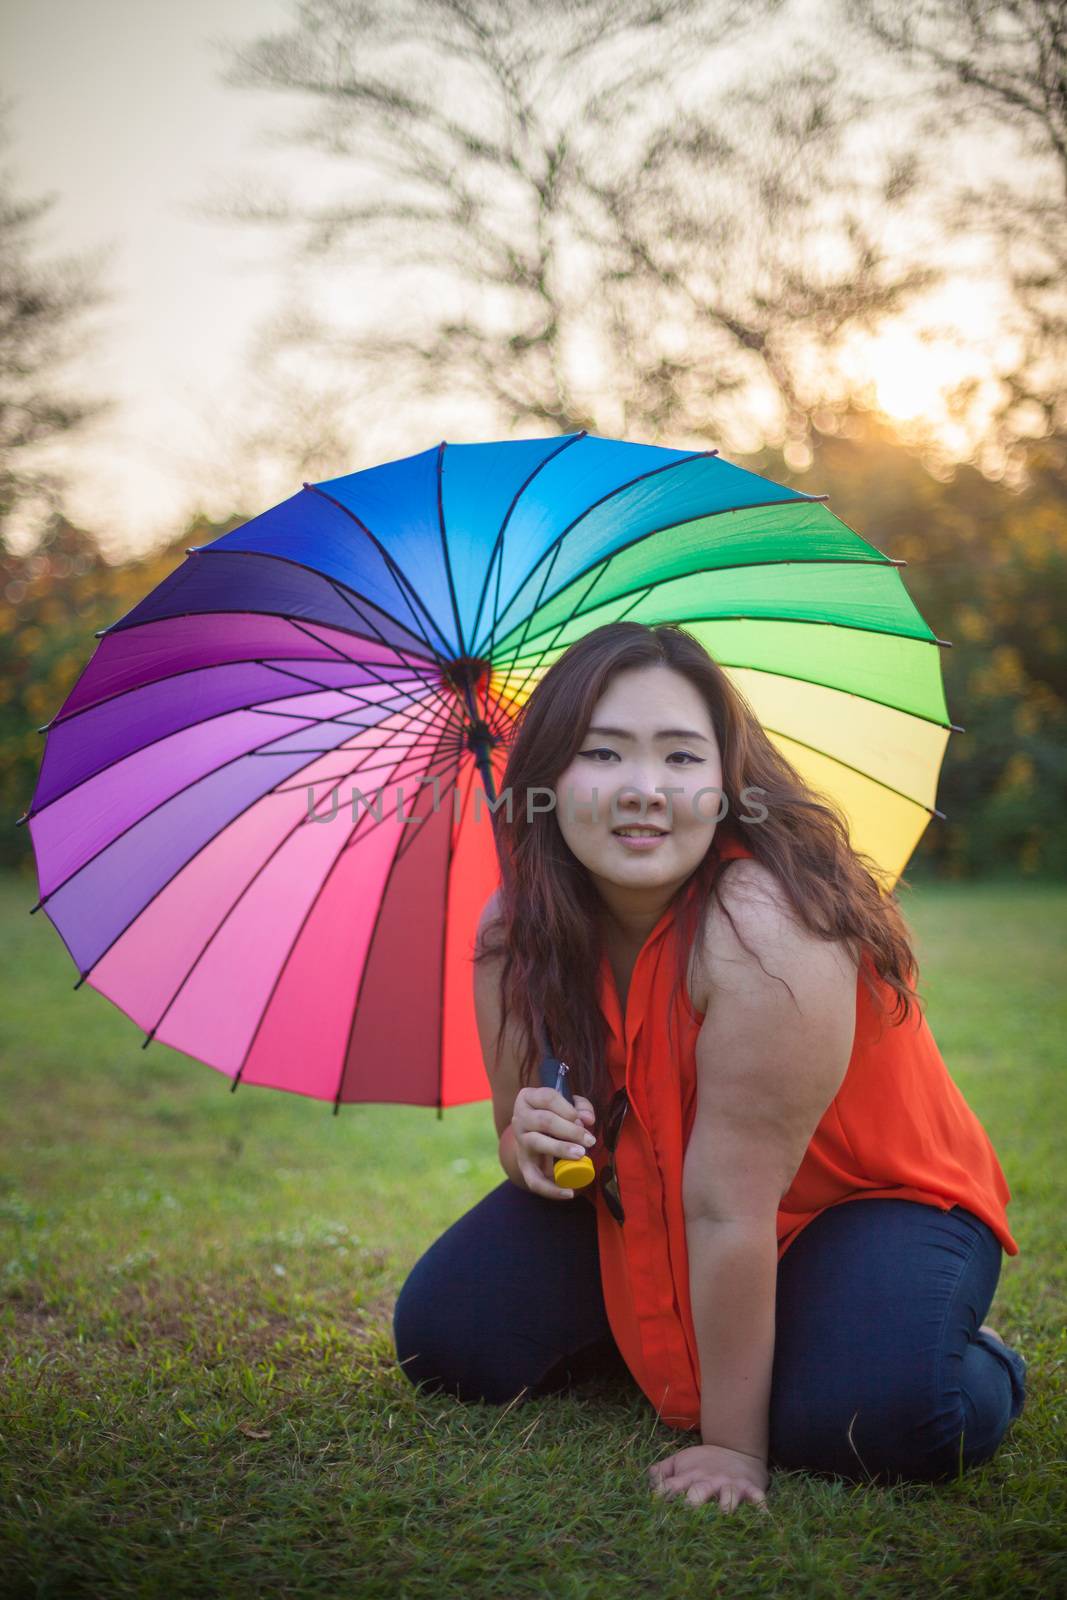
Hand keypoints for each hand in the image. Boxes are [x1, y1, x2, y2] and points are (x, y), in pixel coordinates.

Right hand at [510, 1086, 595, 1199]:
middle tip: (589, 1140)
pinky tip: (569, 1193)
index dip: (568, 1108)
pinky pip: (533, 1179)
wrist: (533, 1135)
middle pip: (545, 1120)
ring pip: (537, 1142)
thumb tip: (587, 1119)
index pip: (547, 1097)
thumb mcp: (566, 1105)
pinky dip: (550, 1189)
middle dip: (570, 1130)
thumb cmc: (554, 1115)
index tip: (583, 1119)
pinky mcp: (524, 1164)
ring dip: (561, 1148)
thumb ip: (580, 1107)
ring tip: (581, 1154)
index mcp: (528, 1098)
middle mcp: (520, 1118)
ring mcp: (520, 1142)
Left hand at [648, 1443, 769, 1513]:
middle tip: (687, 1516)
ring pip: (729, 1497)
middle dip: (692, 1504)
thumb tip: (648, 1481)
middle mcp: (709, 1481)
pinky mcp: (751, 1489)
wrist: (737, 1449)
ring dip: (727, 1506)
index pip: (671, 1487)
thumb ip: (662, 1472)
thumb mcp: (680, 1461)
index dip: (661, 1498)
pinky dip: (761, 1509)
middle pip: (699, 1493)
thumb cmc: (703, 1463)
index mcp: (689, 1476)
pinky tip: (763, 1519)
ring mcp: (730, 1485)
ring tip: (724, 1516)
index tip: (654, 1513)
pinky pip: (758, 1499)